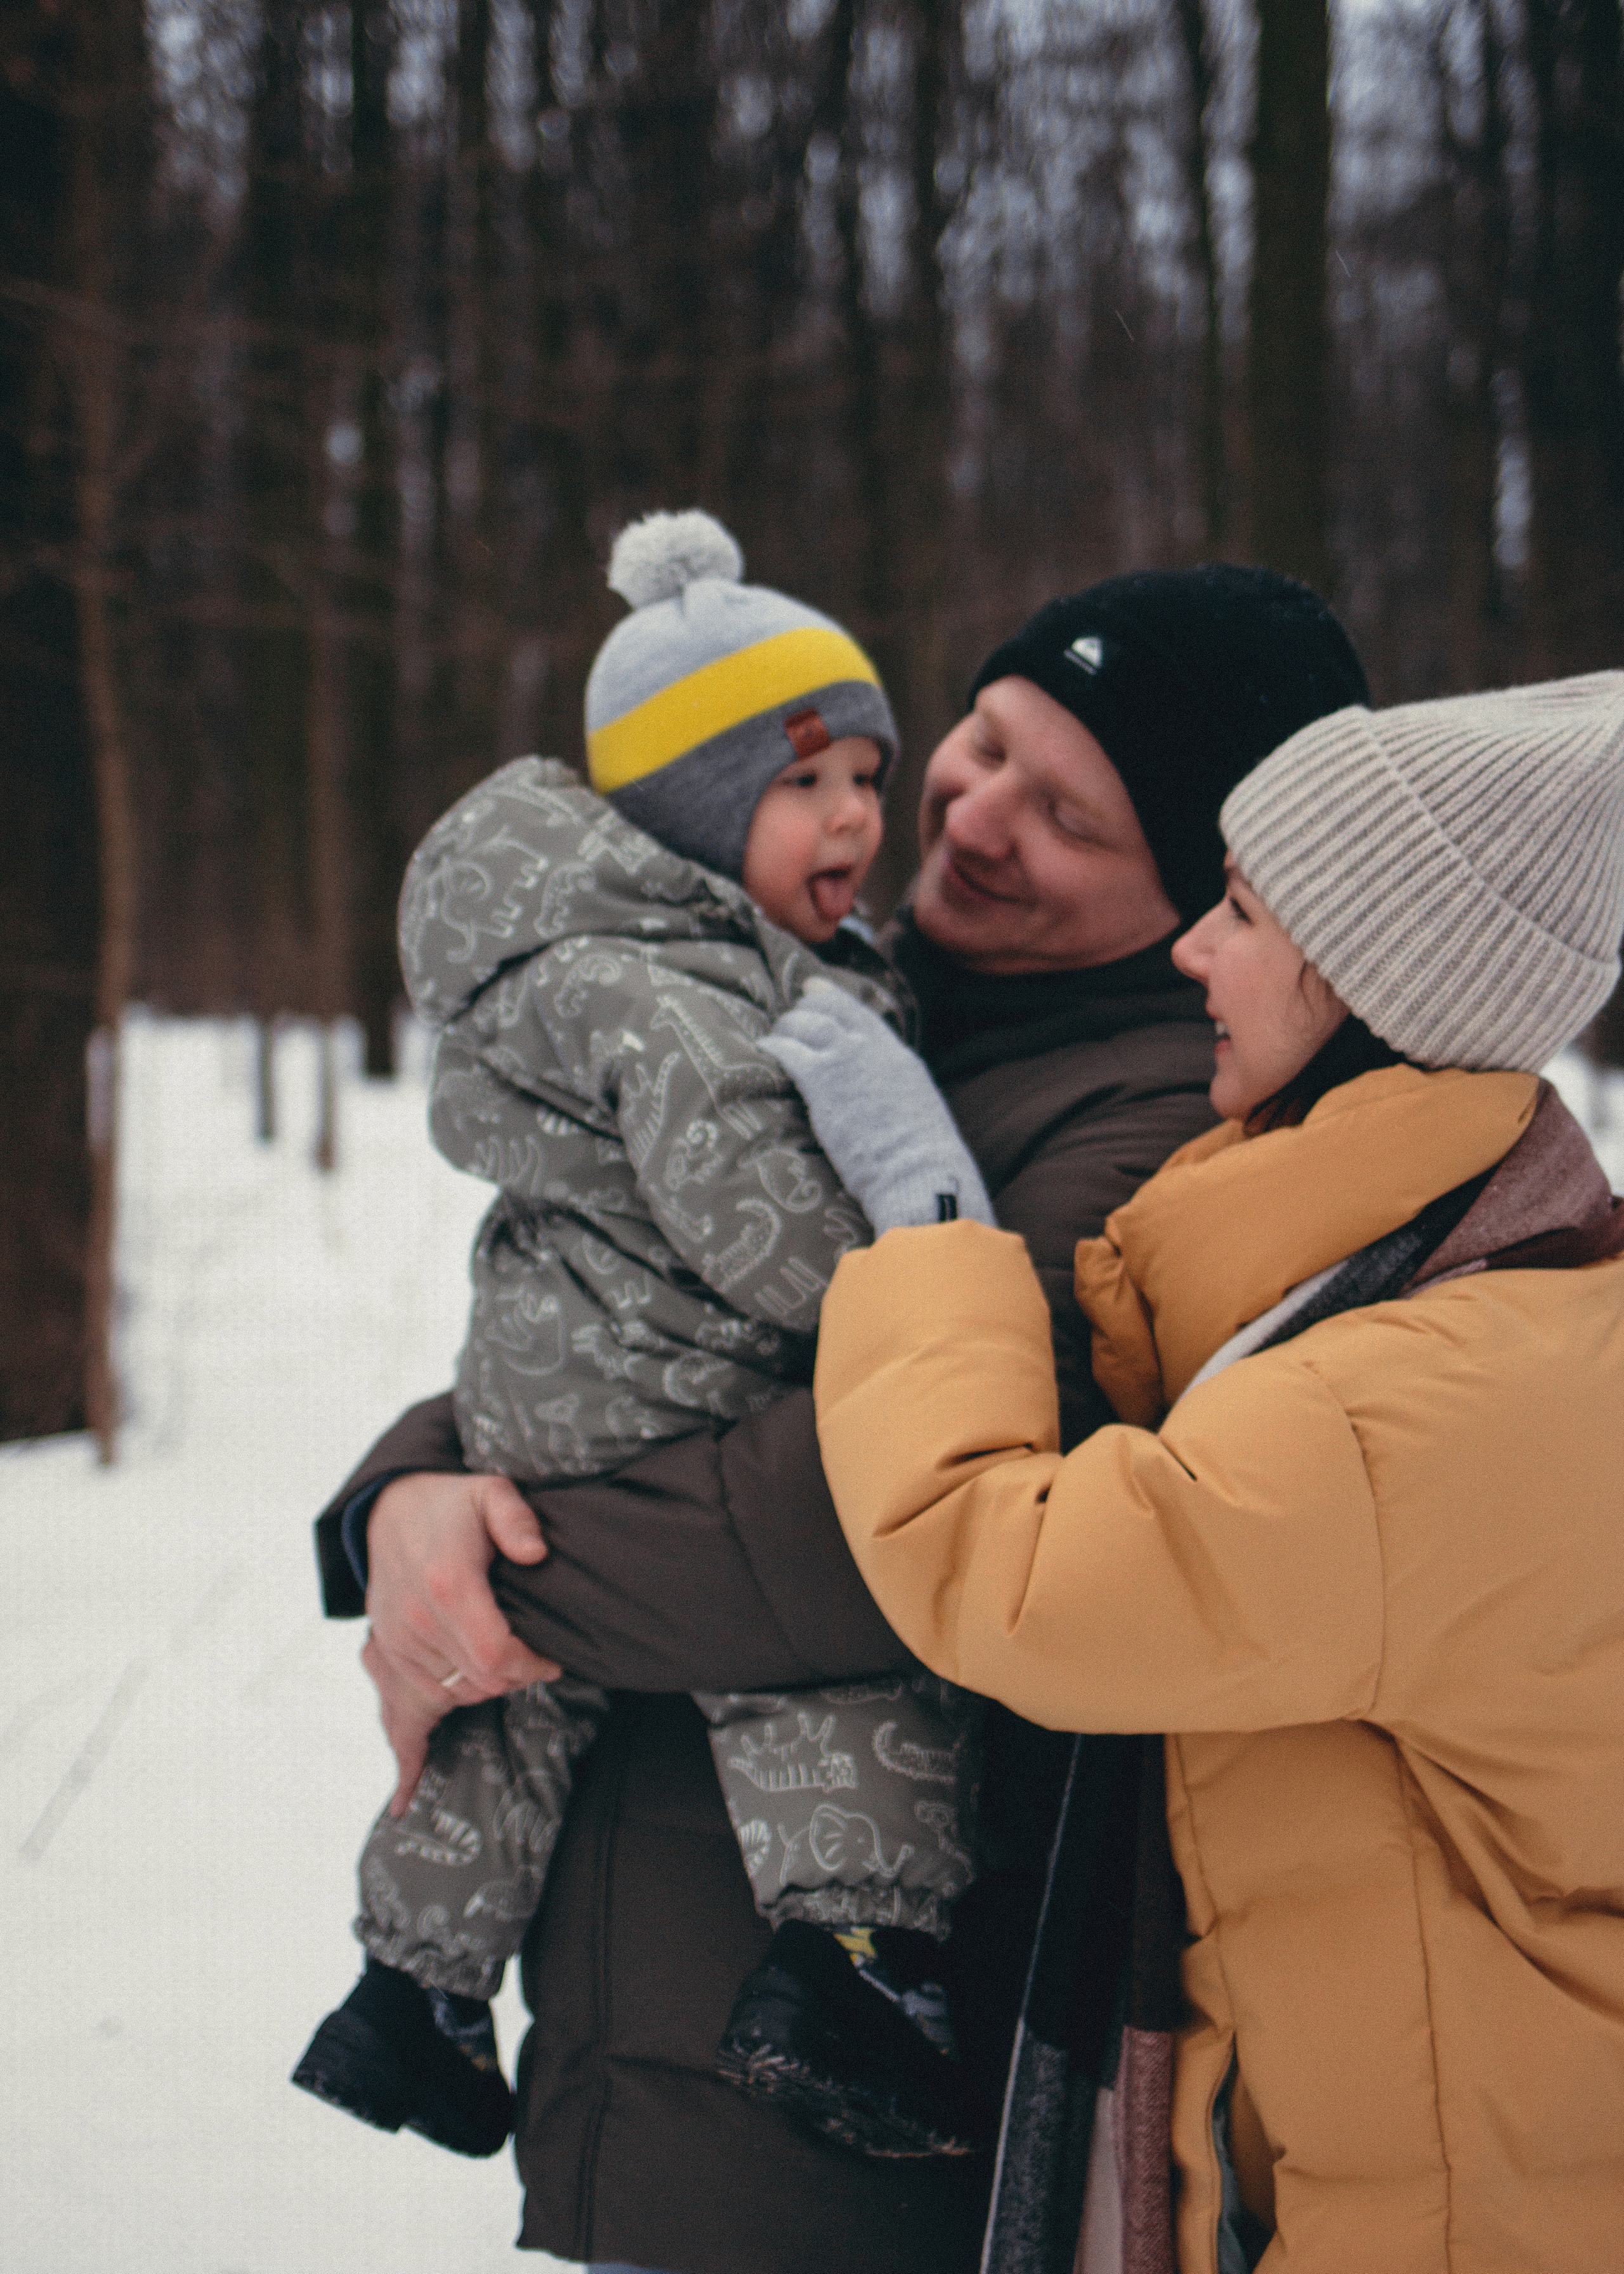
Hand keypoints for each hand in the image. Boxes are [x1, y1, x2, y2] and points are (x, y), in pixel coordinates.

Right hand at [363, 1471, 559, 1809]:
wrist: (388, 1510)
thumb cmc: (451, 1504)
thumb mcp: (491, 1491)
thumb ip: (517, 1519)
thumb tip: (535, 1554)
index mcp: (446, 1585)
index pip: (496, 1656)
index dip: (531, 1666)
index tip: (552, 1658)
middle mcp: (415, 1622)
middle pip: (479, 1682)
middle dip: (514, 1678)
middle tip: (533, 1660)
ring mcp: (395, 1643)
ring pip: (451, 1698)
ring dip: (483, 1692)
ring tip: (504, 1670)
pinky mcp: (385, 1657)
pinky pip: (401, 1714)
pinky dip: (413, 1749)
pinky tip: (409, 1798)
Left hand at [761, 981, 995, 1233]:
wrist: (916, 1171)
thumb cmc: (921, 1158)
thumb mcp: (916, 1108)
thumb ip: (895, 1088)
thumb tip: (887, 1095)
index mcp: (897, 1057)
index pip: (861, 1013)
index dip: (833, 997)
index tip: (814, 987)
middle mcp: (871, 1050)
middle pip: (830, 1010)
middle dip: (806, 1008)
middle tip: (791, 1016)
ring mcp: (846, 1062)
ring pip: (807, 1025)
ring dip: (787, 1027)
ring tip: (776, 1036)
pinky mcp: (822, 1083)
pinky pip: (790, 1051)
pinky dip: (775, 1046)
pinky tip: (764, 1048)